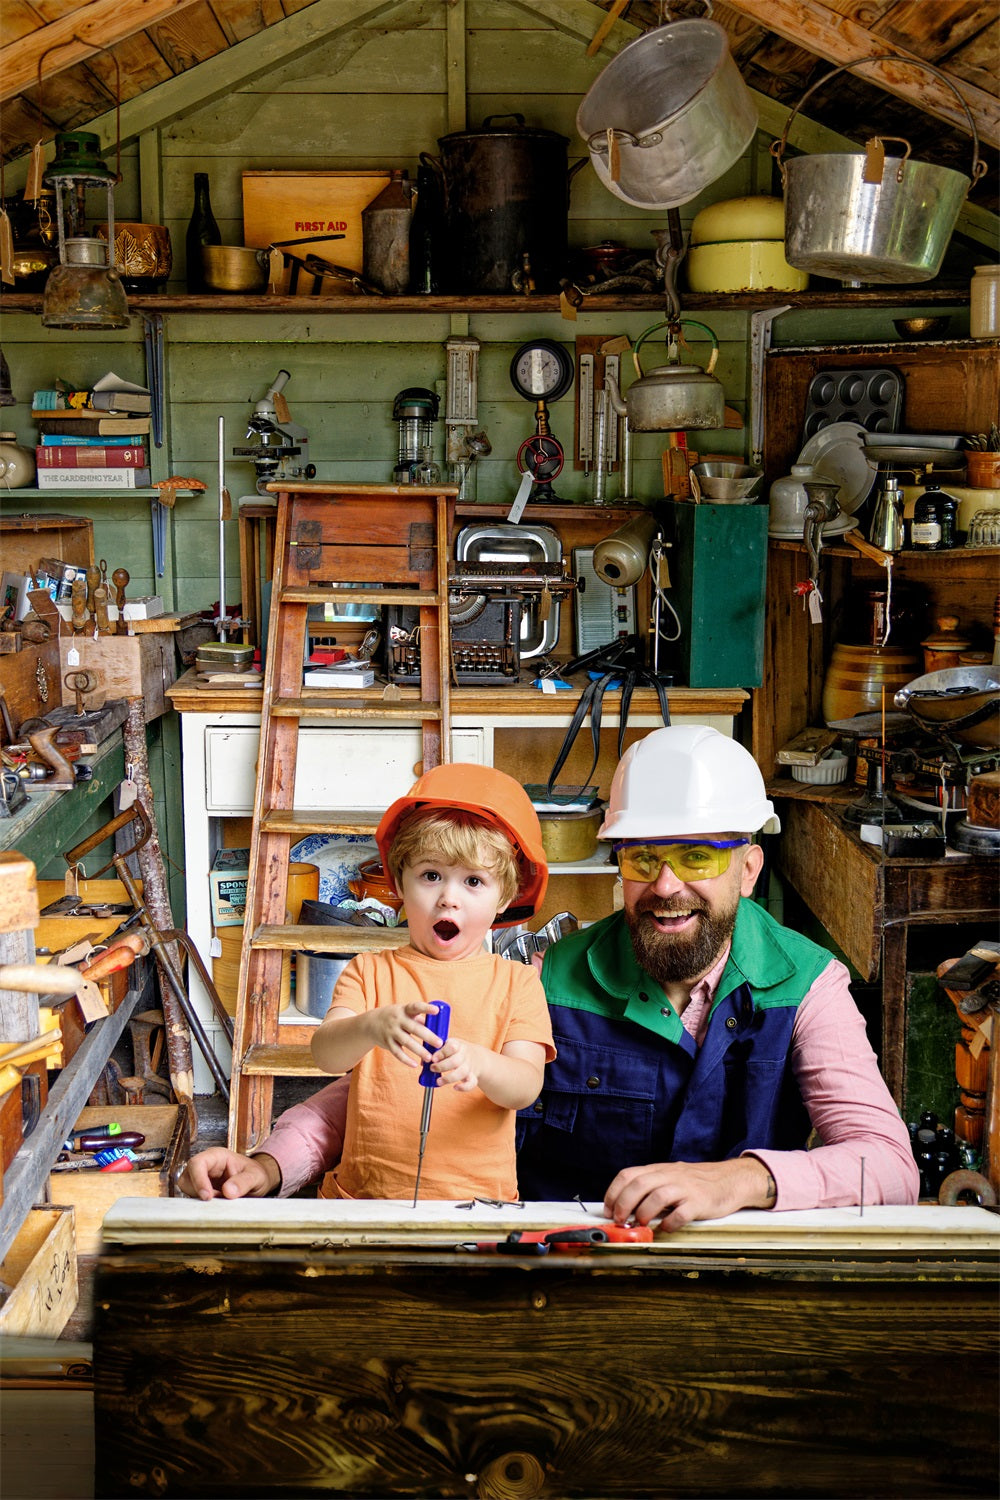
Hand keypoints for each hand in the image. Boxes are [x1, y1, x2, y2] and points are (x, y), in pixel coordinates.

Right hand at [175, 1147, 280, 1200]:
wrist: (258, 1182)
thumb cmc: (256, 1174)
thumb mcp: (256, 1177)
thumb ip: (243, 1182)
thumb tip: (227, 1191)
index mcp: (217, 1156)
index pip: (197, 1163)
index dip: (198, 1180)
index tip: (207, 1197)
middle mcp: (206, 1166)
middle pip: (186, 1178)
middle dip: (197, 1192)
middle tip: (217, 1201)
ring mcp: (202, 1178)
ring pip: (187, 1189)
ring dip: (199, 1199)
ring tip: (220, 1201)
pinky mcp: (202, 1191)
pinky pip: (193, 1199)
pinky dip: (202, 1205)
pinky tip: (218, 1205)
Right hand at [369, 1000, 448, 1068]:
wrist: (371, 1023)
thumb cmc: (396, 1017)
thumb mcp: (404, 1013)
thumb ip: (419, 1019)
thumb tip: (438, 1027)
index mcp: (404, 1010)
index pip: (416, 1007)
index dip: (426, 1008)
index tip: (436, 1010)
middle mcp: (397, 1020)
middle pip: (414, 1028)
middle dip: (428, 1036)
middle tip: (439, 1043)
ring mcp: (391, 1032)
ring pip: (407, 1042)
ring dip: (419, 1051)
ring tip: (429, 1058)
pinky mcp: (387, 1043)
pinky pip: (397, 1053)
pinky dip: (406, 1060)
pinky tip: (415, 1065)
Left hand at [429, 1037, 479, 1092]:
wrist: (476, 1056)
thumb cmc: (455, 1052)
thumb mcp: (447, 1046)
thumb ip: (436, 1052)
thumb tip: (424, 1061)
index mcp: (457, 1045)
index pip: (451, 1047)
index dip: (441, 1053)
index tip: (432, 1059)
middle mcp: (464, 1055)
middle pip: (455, 1061)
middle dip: (442, 1066)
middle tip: (432, 1069)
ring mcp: (469, 1066)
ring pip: (462, 1072)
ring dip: (449, 1078)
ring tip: (438, 1081)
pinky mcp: (473, 1076)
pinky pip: (471, 1083)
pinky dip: (464, 1087)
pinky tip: (455, 1087)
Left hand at [604, 1157, 776, 1230]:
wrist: (731, 1179)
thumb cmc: (697, 1182)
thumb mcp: (671, 1177)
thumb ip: (651, 1187)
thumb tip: (624, 1206)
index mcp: (660, 1170)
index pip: (628, 1175)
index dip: (613, 1192)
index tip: (607, 1209)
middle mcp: (670, 1175)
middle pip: (639, 1184)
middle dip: (623, 1204)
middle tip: (620, 1220)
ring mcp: (685, 1188)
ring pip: (657, 1196)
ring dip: (643, 1212)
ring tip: (641, 1224)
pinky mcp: (700, 1202)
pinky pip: (681, 1213)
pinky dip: (669, 1223)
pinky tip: (665, 1228)